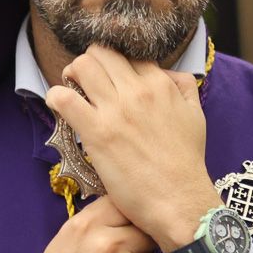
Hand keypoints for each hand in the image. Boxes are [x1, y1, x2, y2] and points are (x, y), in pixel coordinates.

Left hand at [45, 45, 218, 251]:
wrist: (179, 199)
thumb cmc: (187, 163)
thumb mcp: (196, 116)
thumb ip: (184, 87)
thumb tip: (167, 73)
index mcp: (160, 84)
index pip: (127, 54)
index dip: (113, 63)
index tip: (106, 78)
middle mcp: (137, 91)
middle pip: (101, 53)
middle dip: (88, 63)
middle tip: (84, 82)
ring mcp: (116, 110)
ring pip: (81, 66)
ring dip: (70, 75)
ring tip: (71, 92)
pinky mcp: (97, 132)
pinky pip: (64, 98)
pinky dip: (56, 98)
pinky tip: (59, 108)